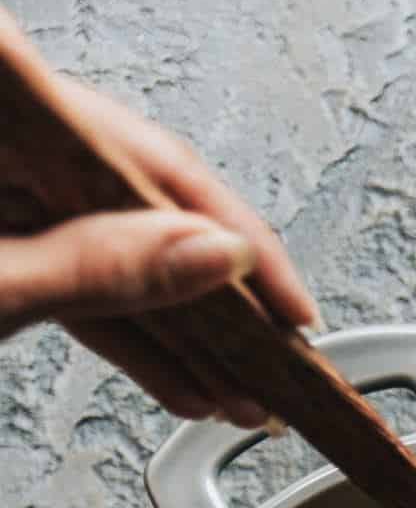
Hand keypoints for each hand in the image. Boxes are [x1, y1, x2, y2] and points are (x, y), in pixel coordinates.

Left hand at [0, 8, 316, 424]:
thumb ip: (101, 269)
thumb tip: (217, 257)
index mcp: (11, 110)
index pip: (157, 164)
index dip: (238, 241)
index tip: (294, 310)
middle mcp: (16, 141)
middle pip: (149, 209)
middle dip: (219, 303)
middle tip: (281, 368)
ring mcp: (10, 192)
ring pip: (122, 255)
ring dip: (185, 336)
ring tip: (240, 398)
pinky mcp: (4, 237)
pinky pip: (81, 280)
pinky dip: (131, 335)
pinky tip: (185, 382)